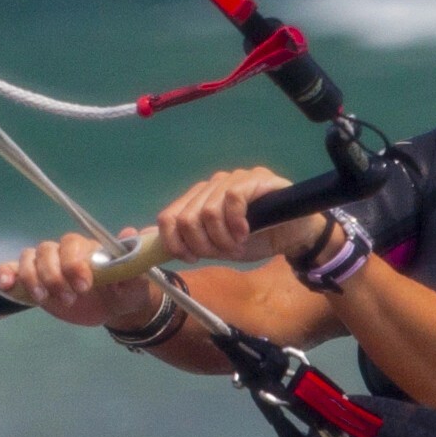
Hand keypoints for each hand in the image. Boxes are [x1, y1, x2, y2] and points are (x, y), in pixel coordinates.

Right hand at [0, 230, 160, 331]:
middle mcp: (63, 253)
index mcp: (86, 248)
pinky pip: (12, 269)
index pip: (71, 245)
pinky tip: (6, 285)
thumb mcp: (134, 280)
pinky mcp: (34, 282)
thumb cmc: (124, 288)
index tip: (84, 285)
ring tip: (44, 299)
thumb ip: (131, 260)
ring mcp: (46, 266)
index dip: (73, 264)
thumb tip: (130, 233)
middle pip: (46, 251)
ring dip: (32, 278)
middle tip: (70, 298)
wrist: (114, 306)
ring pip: (29, 258)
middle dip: (53, 275)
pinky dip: (6, 273)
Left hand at [152, 165, 299, 271]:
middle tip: (223, 252)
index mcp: (197, 201)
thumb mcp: (216, 247)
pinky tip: (245, 232)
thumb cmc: (256, 239)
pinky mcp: (254, 179)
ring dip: (222, 238)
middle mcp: (210, 186)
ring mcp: (231, 180)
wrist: (294, 233)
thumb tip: (141, 239)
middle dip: (202, 245)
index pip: (168, 217)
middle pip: (186, 218)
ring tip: (238, 244)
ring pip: (207, 211)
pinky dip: (235, 223)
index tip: (191, 258)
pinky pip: (231, 199)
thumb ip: (185, 242)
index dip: (174, 242)